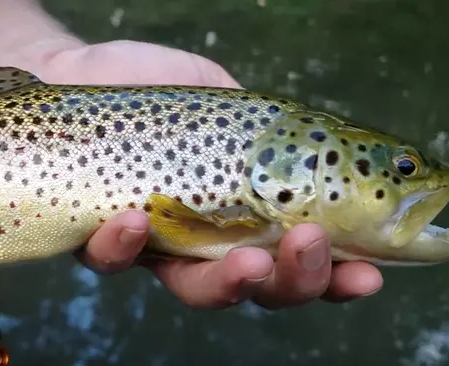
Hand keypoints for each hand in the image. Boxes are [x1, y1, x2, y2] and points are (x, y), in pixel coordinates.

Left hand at [35, 40, 382, 307]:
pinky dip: (125, 246)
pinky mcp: (100, 236)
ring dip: (230, 283)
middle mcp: (208, 239)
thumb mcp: (231, 103)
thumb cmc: (160, 90)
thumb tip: (324, 157)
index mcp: (248, 212)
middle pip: (261, 286)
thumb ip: (273, 136)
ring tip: (251, 259)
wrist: (77, 73)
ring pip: (197, 289)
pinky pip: (112, 259)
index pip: (299, 256)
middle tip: (313, 247)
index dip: (337, 277)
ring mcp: (156, 244)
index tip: (372, 275)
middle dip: (296, 280)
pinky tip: (131, 218)